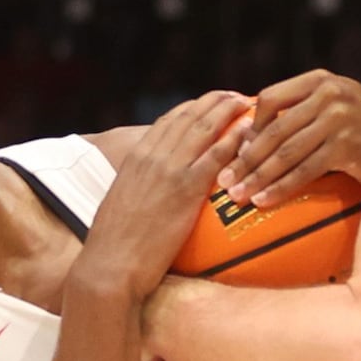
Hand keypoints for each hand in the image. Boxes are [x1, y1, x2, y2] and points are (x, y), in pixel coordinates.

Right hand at [79, 92, 249, 300]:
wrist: (111, 263)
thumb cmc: (114, 244)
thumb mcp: (121, 203)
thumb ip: (137, 186)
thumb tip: (149, 190)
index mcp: (136, 157)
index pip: (168, 121)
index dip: (192, 109)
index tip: (208, 103)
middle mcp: (153, 156)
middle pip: (189, 117)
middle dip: (213, 102)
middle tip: (233, 96)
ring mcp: (170, 170)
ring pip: (204, 128)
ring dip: (227, 111)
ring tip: (245, 103)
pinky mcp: (186, 189)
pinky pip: (216, 156)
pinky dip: (234, 139)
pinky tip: (249, 131)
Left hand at [219, 69, 360, 206]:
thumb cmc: (357, 130)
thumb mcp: (327, 108)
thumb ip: (295, 114)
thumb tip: (245, 141)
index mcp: (319, 80)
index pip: (272, 98)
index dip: (251, 126)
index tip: (236, 150)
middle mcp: (329, 94)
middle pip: (275, 130)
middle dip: (246, 159)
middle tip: (226, 181)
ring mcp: (339, 119)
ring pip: (287, 153)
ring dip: (259, 177)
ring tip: (239, 195)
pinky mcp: (347, 146)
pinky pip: (305, 170)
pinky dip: (282, 187)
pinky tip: (265, 200)